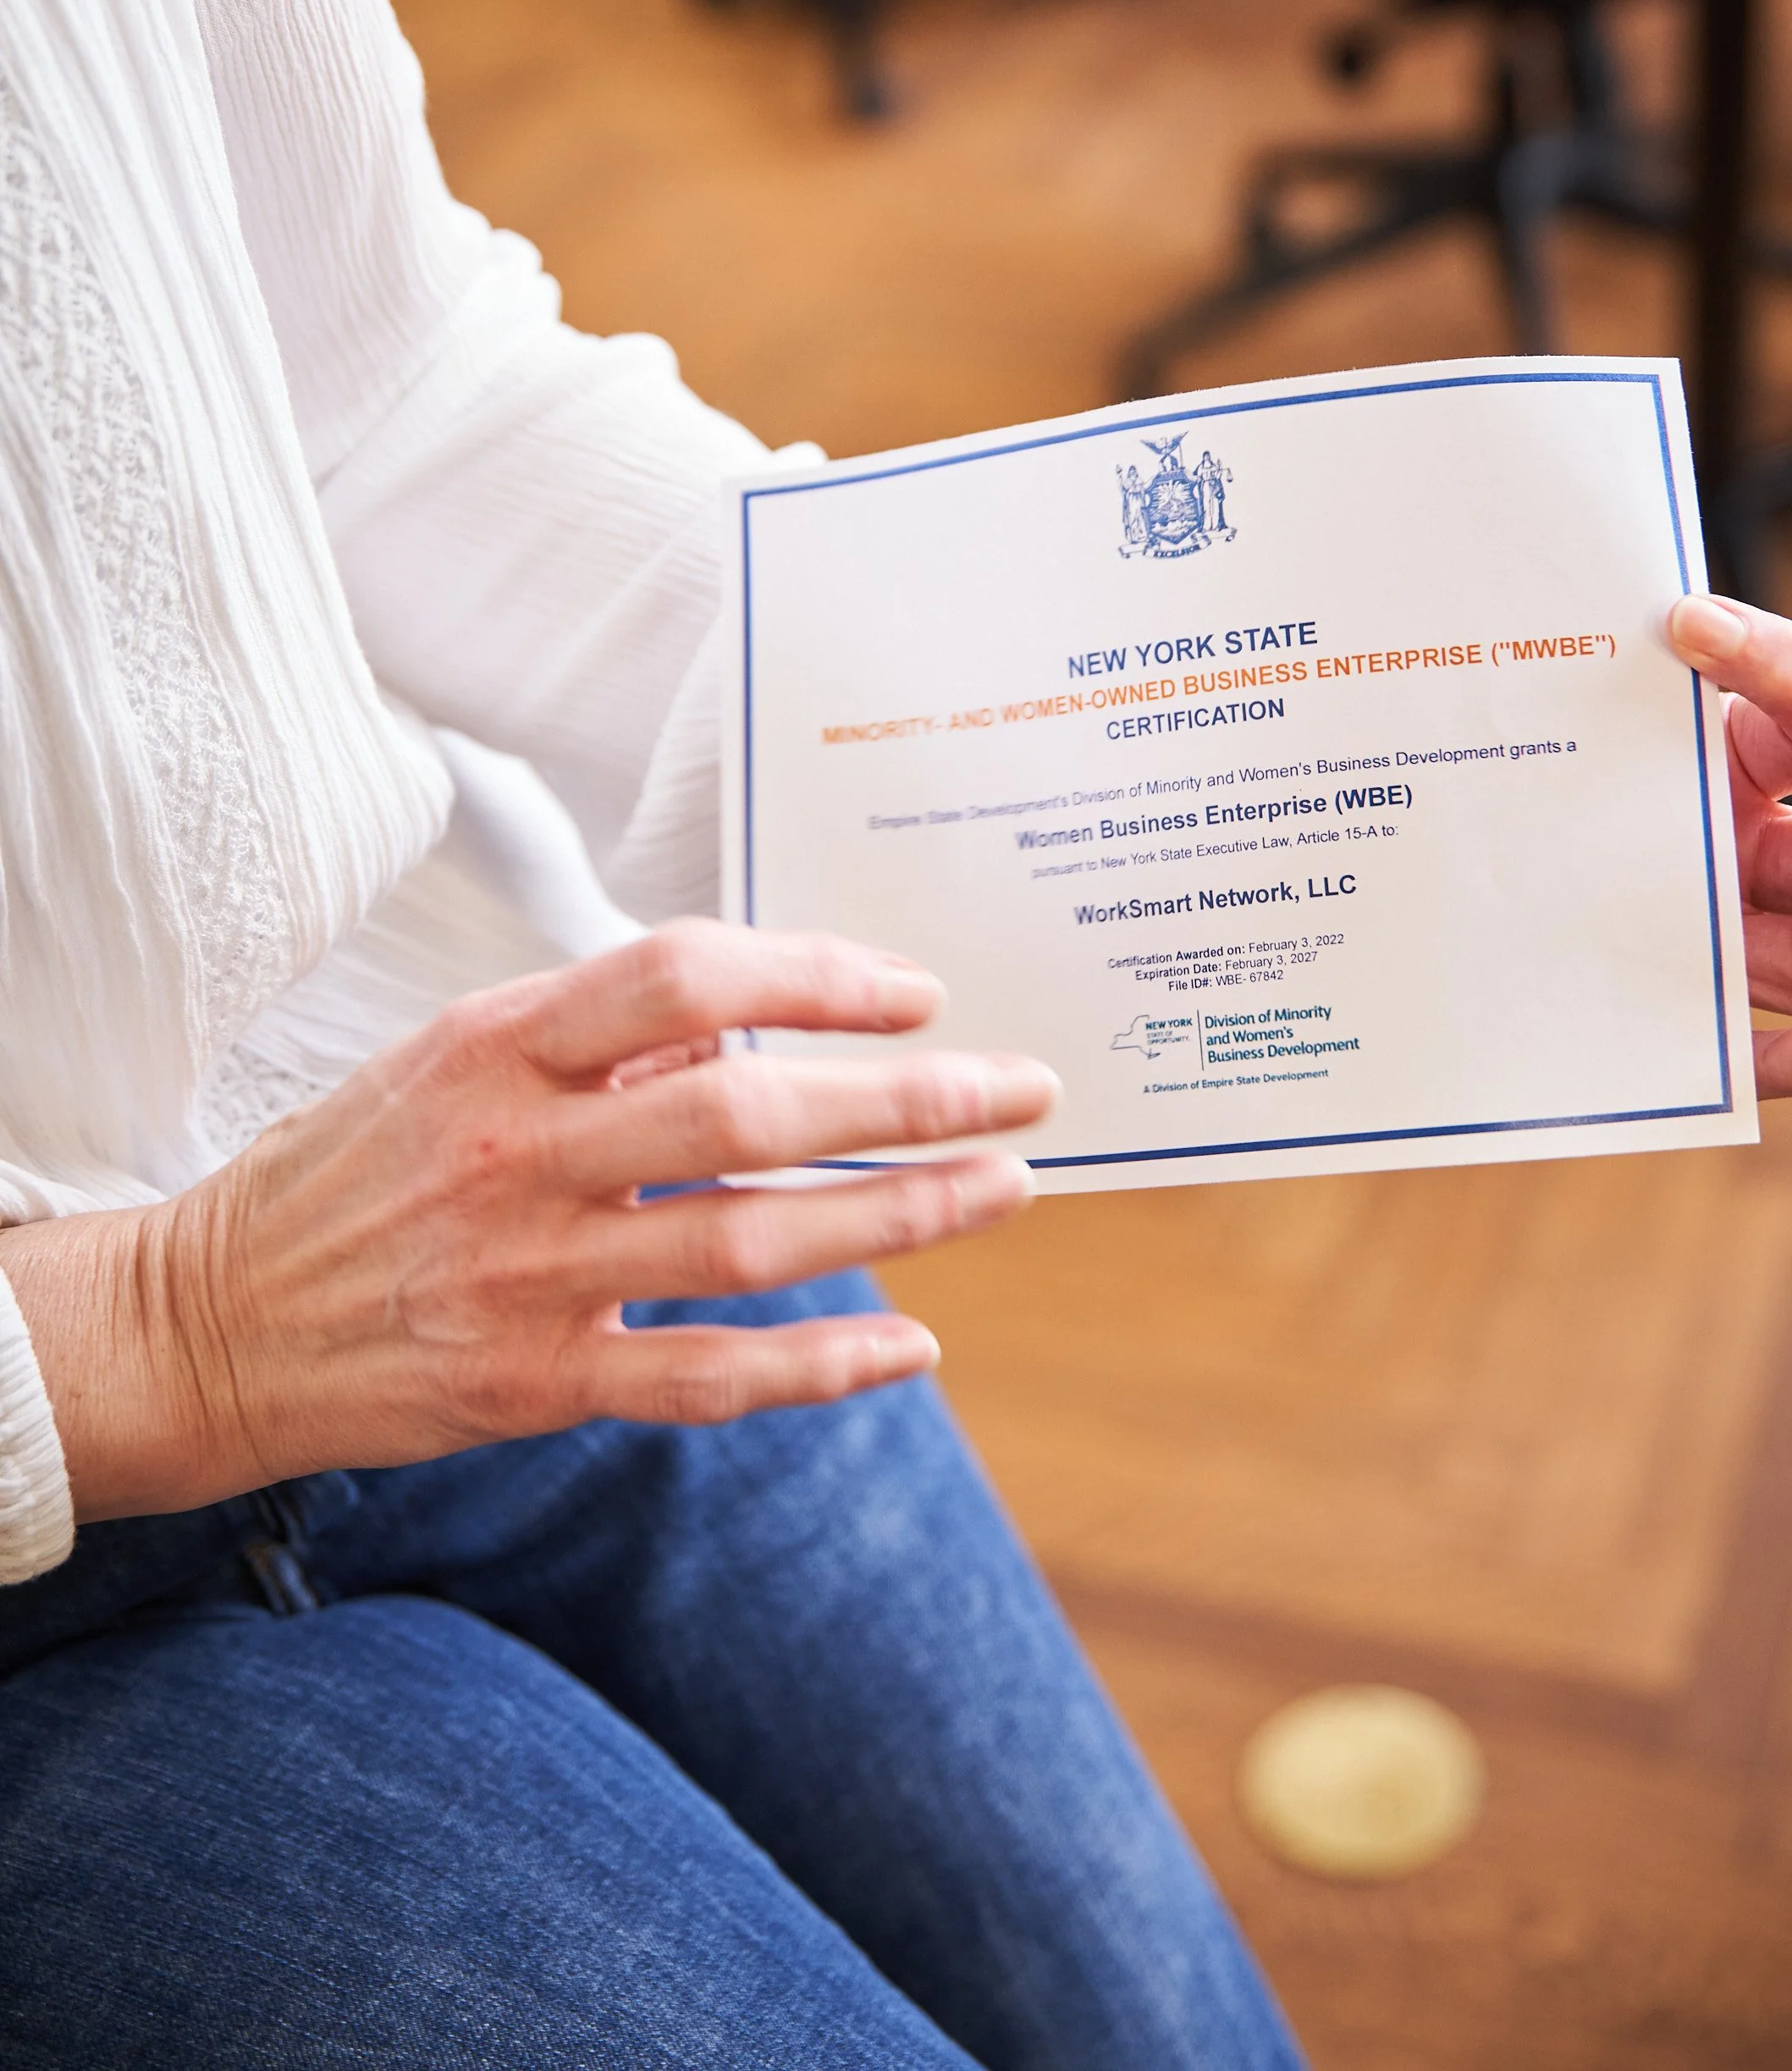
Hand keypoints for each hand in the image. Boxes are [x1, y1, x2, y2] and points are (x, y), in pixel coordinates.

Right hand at [0, 922, 1055, 1523]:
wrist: (205, 1323)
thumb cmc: (349, 1171)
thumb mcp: (448, 1056)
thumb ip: (594, 1037)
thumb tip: (750, 1021)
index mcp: (497, 1044)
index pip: (683, 974)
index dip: (815, 973)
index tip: (913, 991)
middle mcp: (518, 1151)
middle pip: (747, 1110)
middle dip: (907, 1096)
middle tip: (1019, 1088)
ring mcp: (529, 1275)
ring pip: (751, 1242)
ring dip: (899, 1215)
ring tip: (1002, 1187)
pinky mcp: (532, 1384)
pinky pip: (702, 1377)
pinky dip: (818, 1366)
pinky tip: (911, 1345)